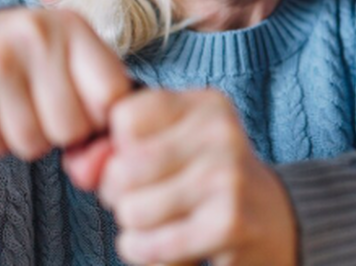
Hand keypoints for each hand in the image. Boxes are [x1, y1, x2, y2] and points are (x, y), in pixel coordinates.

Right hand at [0, 8, 131, 188]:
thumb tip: (96, 167)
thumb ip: (103, 107)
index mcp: (72, 27)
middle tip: (47, 110)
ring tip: (21, 109)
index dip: (101, 118)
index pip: (110, 97)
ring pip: (30, 143)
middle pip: (70, 128)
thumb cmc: (38, 58)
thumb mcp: (77, 60)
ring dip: (28, 140)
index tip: (89, 109)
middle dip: (62, 133)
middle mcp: (34, 36)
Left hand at [97, 89, 298, 265]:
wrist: (275, 222)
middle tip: (144, 198)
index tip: (135, 162)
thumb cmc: (208, 181)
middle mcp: (221, 132)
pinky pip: (153, 244)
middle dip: (118, 194)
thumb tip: (80, 167)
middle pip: (123, 167)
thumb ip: (118, 148)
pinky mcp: (230, 222)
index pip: (123, 117)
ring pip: (133, 209)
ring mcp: (227, 176)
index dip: (116, 149)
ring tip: (160, 221)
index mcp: (206, 104)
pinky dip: (144, 251)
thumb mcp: (173, 147)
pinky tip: (161, 244)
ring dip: (134, 227)